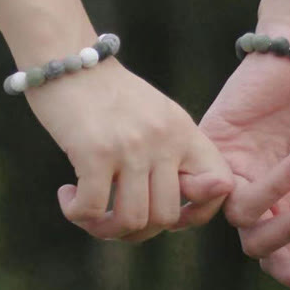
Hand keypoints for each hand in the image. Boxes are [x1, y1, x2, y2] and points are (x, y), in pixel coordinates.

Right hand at [25, 59, 233, 241]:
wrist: (70, 59)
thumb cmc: (109, 95)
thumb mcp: (155, 116)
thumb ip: (173, 155)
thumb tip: (184, 211)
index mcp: (184, 130)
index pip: (221, 184)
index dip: (200, 212)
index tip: (165, 211)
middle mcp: (164, 139)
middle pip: (167, 217)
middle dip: (139, 230)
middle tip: (112, 214)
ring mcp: (132, 146)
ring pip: (133, 222)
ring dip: (105, 229)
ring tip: (88, 211)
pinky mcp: (95, 152)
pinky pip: (93, 210)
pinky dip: (77, 214)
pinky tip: (68, 196)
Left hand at [198, 24, 289, 289]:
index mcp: (284, 203)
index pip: (277, 249)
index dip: (289, 270)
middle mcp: (254, 191)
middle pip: (254, 239)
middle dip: (284, 235)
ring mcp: (232, 168)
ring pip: (239, 211)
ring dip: (275, 195)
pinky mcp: (212, 142)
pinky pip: (210, 179)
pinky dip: (228, 184)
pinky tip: (255, 171)